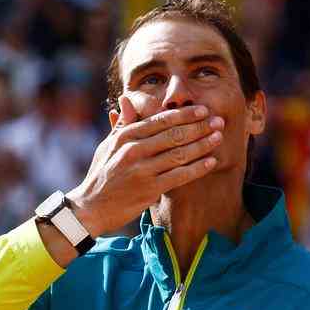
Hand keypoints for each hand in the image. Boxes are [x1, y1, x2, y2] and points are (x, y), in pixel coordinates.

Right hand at [66, 97, 223, 236]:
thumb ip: (121, 125)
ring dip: (202, 145)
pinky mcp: (149, 190)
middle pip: (173, 135)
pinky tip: (211, 162)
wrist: (90, 208)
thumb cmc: (101, 175)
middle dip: (199, 126)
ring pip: (179, 154)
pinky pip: (179, 176)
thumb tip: (125, 100)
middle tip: (219, 121)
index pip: (160, 120)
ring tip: (218, 137)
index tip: (203, 109)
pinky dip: (197, 168)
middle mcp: (133, 150)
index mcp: (125, 136)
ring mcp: (142, 170)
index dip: (184, 114)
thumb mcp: (107, 146)